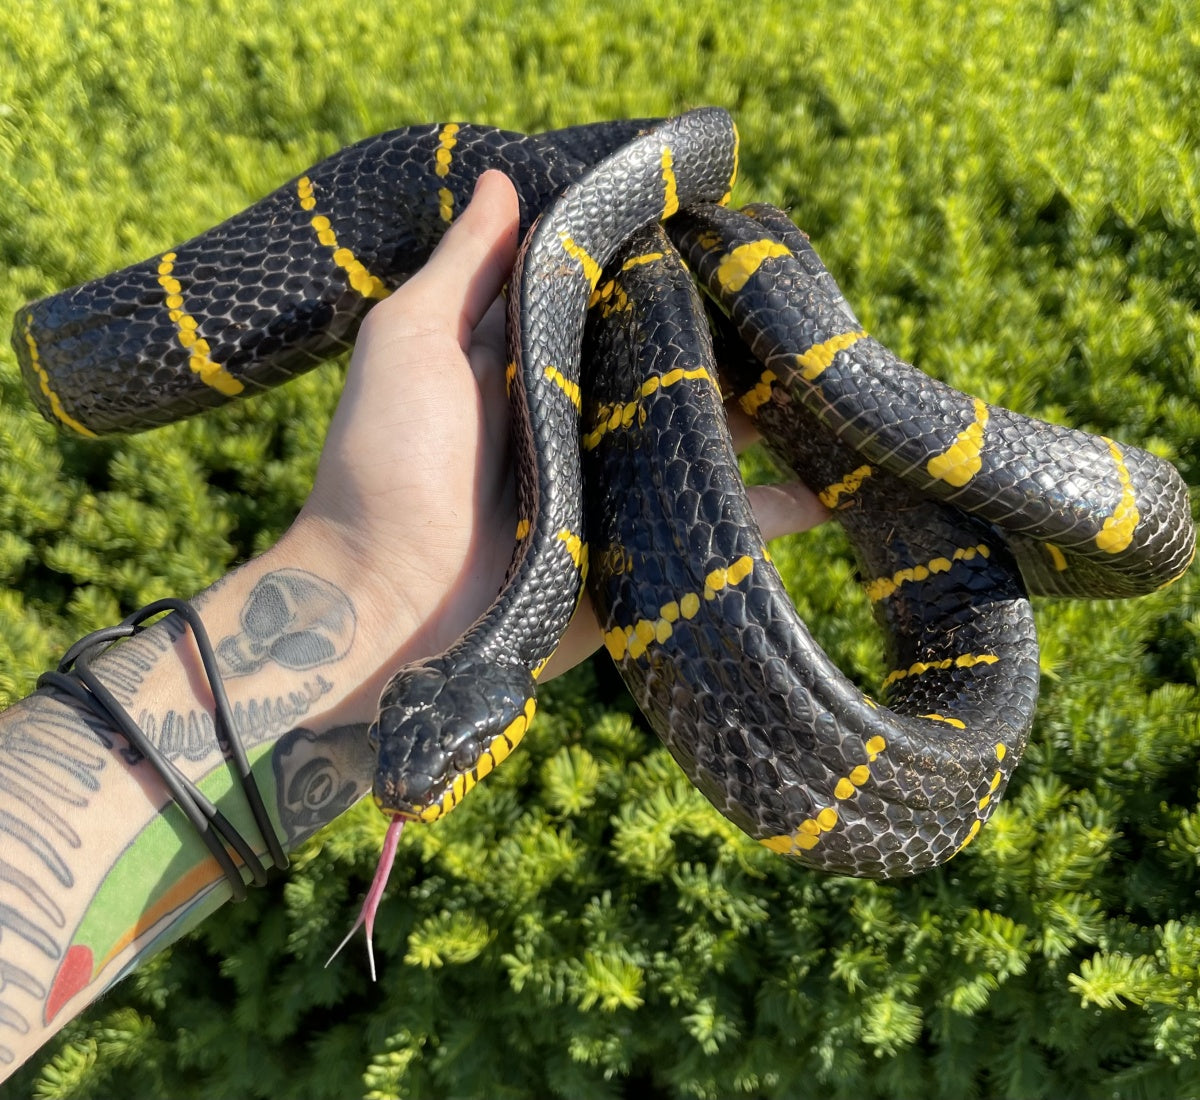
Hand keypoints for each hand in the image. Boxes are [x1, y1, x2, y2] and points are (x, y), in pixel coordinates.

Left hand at [288, 170, 828, 684]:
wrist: (390, 605)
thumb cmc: (388, 463)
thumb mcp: (412, 342)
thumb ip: (464, 269)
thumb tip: (503, 179)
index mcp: (533, 365)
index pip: (615, 303)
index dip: (666, 271)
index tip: (727, 232)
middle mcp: (581, 421)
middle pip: (670, 370)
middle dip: (732, 343)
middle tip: (800, 312)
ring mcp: (616, 489)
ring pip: (706, 441)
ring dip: (766, 417)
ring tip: (831, 384)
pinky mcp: (640, 556)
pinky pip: (717, 527)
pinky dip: (777, 513)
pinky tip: (836, 489)